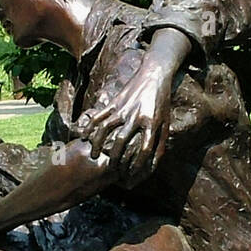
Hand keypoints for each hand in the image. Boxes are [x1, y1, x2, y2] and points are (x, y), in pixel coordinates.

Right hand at [78, 57, 171, 180]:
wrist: (154, 75)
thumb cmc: (162, 104)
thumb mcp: (165, 124)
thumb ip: (160, 145)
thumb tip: (152, 167)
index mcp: (152, 122)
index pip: (144, 149)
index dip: (138, 165)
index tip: (131, 175)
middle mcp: (136, 116)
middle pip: (121, 141)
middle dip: (115, 159)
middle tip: (112, 170)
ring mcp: (123, 108)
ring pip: (106, 128)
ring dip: (98, 143)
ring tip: (94, 156)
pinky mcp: (114, 101)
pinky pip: (99, 115)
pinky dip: (90, 126)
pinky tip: (85, 137)